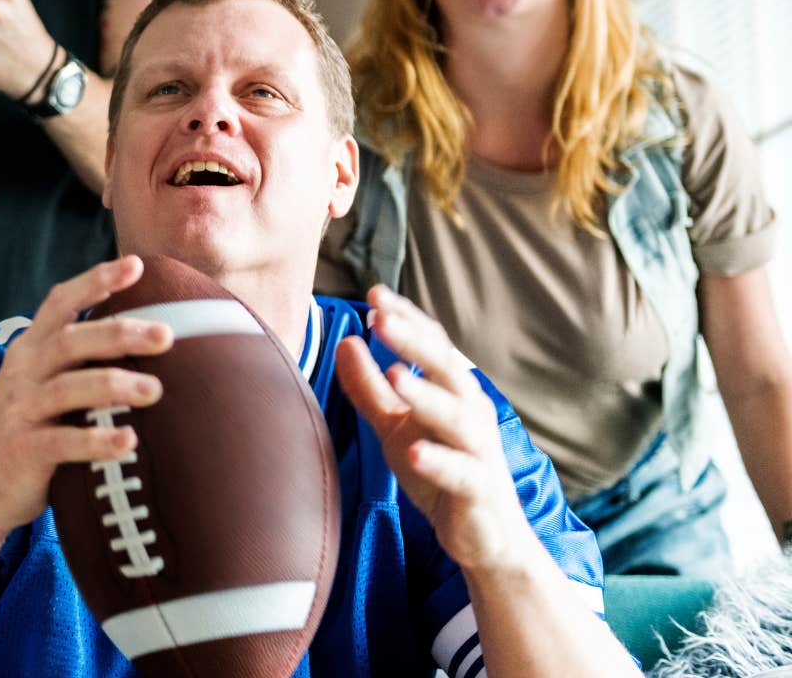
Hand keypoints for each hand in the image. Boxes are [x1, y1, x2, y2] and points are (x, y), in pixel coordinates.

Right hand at [0, 256, 172, 537]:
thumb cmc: (29, 430)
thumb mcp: (43, 384)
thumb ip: (79, 361)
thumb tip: (148, 338)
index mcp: (30, 349)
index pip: (60, 303)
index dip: (96, 281)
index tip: (136, 265)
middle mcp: (23, 372)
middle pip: (70, 341)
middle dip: (119, 333)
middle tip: (165, 335)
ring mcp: (21, 411)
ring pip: (67, 388)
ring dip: (113, 386)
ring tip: (155, 390)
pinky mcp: (23, 451)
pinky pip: (62, 443)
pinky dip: (96, 441)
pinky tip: (129, 441)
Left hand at [335, 286, 539, 574]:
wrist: (485, 538)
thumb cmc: (440, 472)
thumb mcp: (396, 427)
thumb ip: (371, 388)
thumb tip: (346, 341)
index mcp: (454, 393)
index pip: (432, 346)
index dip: (407, 319)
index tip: (374, 293)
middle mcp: (472, 414)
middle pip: (447, 369)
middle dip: (415, 342)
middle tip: (381, 319)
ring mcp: (479, 453)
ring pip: (458, 418)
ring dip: (427, 396)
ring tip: (396, 377)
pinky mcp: (479, 492)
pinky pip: (462, 474)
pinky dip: (438, 461)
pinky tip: (412, 453)